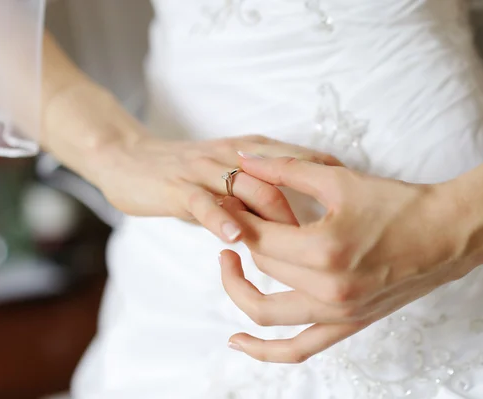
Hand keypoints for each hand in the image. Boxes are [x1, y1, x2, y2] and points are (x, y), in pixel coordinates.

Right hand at [89, 134, 340, 241]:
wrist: (130, 161)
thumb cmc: (186, 174)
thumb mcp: (228, 177)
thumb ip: (259, 193)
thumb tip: (294, 220)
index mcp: (249, 151)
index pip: (296, 160)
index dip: (325, 179)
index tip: (352, 201)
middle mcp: (232, 155)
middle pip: (279, 176)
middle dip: (305, 206)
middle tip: (329, 236)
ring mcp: (205, 170)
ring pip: (247, 188)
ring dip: (272, 215)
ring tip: (295, 241)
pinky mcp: (179, 188)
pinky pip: (204, 204)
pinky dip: (222, 220)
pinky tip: (236, 239)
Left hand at [219, 157, 482, 362]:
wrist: (449, 233)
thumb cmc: (399, 203)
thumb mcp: (338, 180)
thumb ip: (285, 170)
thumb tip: (243, 159)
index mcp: (325, 250)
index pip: (260, 240)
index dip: (237, 219)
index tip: (227, 202)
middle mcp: (329, 290)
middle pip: (264, 268)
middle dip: (241, 242)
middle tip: (233, 219)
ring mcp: (340, 314)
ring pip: (268, 313)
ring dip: (239, 291)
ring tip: (228, 266)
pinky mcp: (350, 324)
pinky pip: (299, 349)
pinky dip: (265, 351)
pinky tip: (238, 340)